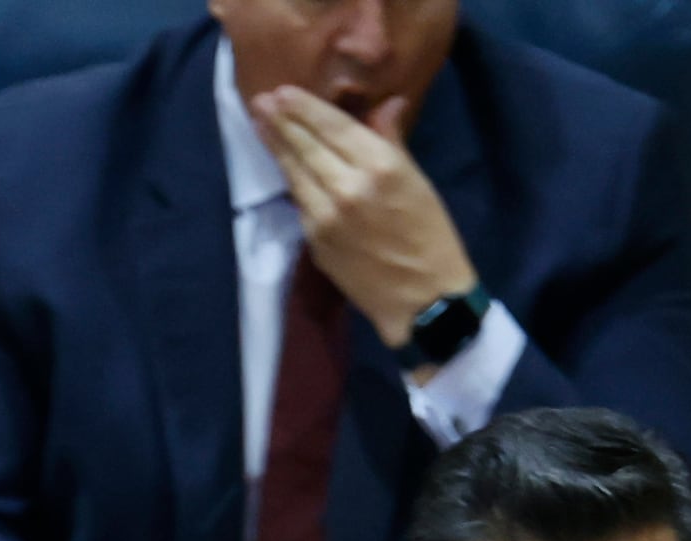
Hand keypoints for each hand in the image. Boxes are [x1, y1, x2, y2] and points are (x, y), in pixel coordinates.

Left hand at [256, 82, 478, 341]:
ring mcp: (326, 216)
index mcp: (380, 166)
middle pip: (306, 146)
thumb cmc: (431, 235)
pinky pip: (299, 201)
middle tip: (261, 100)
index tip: (283, 91)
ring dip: (276, 146)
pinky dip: (290, 178)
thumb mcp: (418, 181)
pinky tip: (281, 163)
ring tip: (260, 123)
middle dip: (281, 122)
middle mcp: (347, 186)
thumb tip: (386, 105)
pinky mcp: (315, 241)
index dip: (304, 108)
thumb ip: (392, 141)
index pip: (332, 127)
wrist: (423, 298)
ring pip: (295, 173)